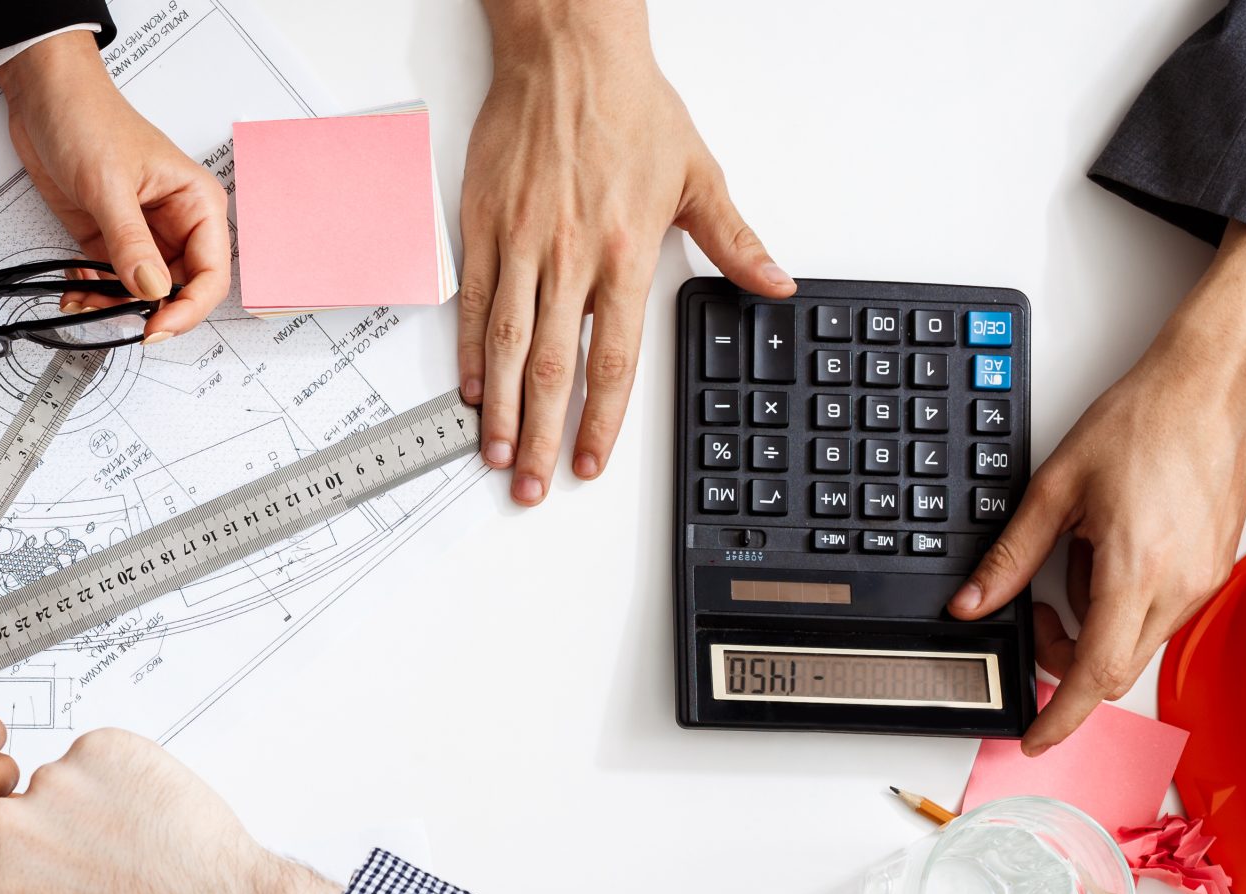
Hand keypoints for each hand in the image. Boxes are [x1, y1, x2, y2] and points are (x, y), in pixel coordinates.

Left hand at [0, 30, 228, 339]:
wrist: (44, 96)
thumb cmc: (88, 116)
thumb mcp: (109, 183)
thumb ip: (130, 242)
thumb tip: (151, 291)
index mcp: (196, 203)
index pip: (211, 275)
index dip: (189, 309)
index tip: (155, 328)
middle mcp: (176, 223)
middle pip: (177, 292)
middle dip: (145, 312)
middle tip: (112, 318)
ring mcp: (142, 235)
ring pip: (143, 295)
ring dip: (114, 308)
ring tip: (85, 301)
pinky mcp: (111, 241)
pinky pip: (112, 284)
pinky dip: (95, 295)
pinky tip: (76, 287)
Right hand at [0, 730, 339, 893]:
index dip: (27, 893)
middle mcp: (5, 835)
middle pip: (15, 828)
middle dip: (51, 850)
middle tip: (104, 877)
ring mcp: (56, 785)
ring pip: (63, 791)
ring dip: (91, 815)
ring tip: (140, 856)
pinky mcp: (104, 750)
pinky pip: (105, 761)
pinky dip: (128, 783)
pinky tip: (157, 826)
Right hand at [462, 0, 791, 502]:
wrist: (568, 55)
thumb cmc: (629, 108)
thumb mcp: (697, 174)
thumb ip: (733, 240)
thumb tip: (774, 284)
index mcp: (627, 252)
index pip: (612, 359)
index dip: (599, 421)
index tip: (587, 464)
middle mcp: (571, 256)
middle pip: (554, 369)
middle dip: (543, 437)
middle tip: (530, 486)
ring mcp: (522, 245)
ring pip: (509, 346)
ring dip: (502, 409)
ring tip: (497, 454)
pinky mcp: (484, 227)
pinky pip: (475, 304)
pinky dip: (471, 352)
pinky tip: (473, 391)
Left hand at [949, 225, 1245, 752]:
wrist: (1217, 382)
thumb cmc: (1149, 419)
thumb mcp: (1056, 488)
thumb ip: (1011, 556)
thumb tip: (974, 603)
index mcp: (1138, 572)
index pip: (1095, 676)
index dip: (1060, 717)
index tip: (1033, 737)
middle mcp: (1181, 586)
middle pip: (1114, 666)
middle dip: (1064, 658)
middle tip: (1034, 613)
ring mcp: (1204, 579)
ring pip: (1135, 639)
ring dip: (1094, 623)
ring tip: (1078, 555)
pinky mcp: (1214, 567)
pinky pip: (1158, 610)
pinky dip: (1122, 599)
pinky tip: (1110, 548)